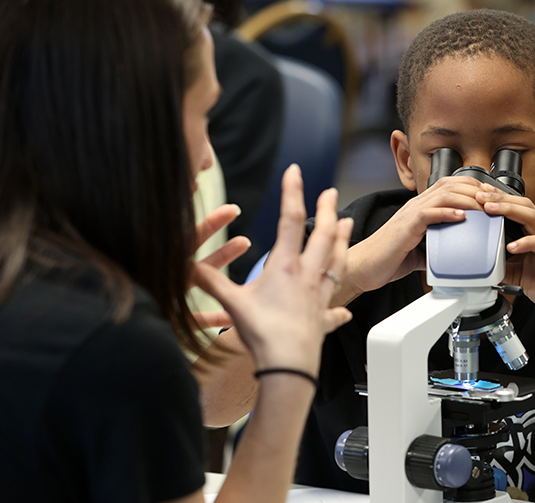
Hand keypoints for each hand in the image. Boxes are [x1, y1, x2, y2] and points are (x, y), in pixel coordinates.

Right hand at [191, 165, 352, 373]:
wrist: (288, 364)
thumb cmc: (262, 332)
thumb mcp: (231, 303)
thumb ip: (211, 282)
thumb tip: (186, 265)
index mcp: (285, 266)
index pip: (290, 220)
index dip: (292, 192)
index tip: (295, 171)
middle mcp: (308, 276)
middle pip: (323, 235)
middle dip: (327, 209)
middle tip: (330, 192)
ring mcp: (319, 296)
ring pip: (336, 261)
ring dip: (342, 240)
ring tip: (348, 224)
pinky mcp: (323, 318)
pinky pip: (334, 309)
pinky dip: (338, 308)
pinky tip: (343, 311)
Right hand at [344, 176, 481, 294]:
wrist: (364, 267)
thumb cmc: (388, 258)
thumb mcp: (420, 251)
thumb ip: (437, 248)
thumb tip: (454, 257)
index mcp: (421, 207)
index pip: (450, 186)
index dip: (473, 186)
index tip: (491, 196)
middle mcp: (416, 205)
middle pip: (451, 184)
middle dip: (476, 189)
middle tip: (495, 199)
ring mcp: (410, 214)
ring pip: (444, 195)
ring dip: (468, 199)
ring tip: (484, 206)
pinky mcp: (406, 226)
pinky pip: (429, 213)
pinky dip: (447, 213)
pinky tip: (462, 217)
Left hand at [477, 184, 534, 323]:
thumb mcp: (520, 274)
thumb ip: (504, 266)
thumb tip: (483, 266)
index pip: (517, 208)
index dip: (500, 198)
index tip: (480, 193)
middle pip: (524, 205)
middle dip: (501, 198)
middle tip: (481, 196)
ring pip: (533, 217)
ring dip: (510, 210)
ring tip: (491, 210)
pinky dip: (527, 242)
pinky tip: (512, 246)